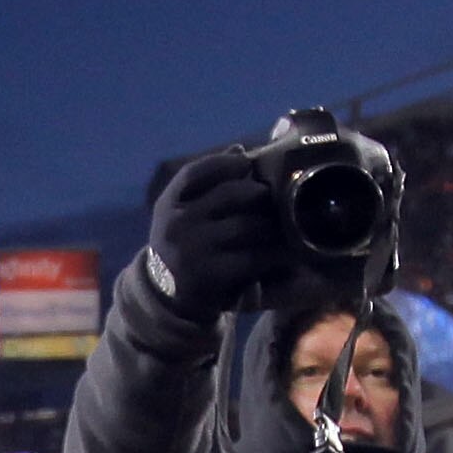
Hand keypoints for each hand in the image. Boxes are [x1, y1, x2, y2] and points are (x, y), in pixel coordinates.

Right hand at [146, 150, 285, 323]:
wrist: (168, 302)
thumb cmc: (184, 249)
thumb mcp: (183, 216)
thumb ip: (206, 185)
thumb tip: (240, 150)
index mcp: (167, 206)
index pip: (195, 173)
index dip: (224, 163)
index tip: (246, 162)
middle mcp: (176, 225)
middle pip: (228, 195)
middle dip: (257, 193)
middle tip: (275, 197)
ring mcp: (193, 251)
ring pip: (245, 225)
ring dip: (270, 223)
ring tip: (285, 222)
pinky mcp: (210, 276)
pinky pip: (251, 257)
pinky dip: (271, 253)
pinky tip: (284, 251)